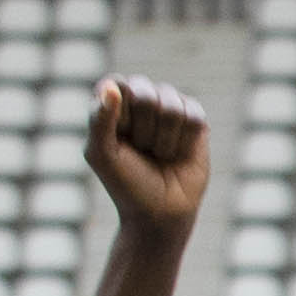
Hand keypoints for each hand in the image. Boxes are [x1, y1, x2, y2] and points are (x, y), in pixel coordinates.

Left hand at [83, 76, 212, 230]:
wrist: (162, 212)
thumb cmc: (126, 183)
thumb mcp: (101, 154)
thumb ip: (99, 118)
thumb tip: (111, 86)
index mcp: (112, 104)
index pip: (117, 83)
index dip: (120, 112)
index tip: (119, 137)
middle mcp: (141, 99)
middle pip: (145, 92)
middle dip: (143, 129)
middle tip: (141, 150)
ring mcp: (169, 107)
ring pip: (172, 105)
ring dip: (165, 139)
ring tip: (159, 154)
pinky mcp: (195, 119)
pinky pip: (194, 115)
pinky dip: (185, 141)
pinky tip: (179, 153)